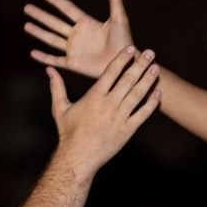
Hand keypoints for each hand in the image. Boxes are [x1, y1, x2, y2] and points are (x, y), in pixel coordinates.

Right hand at [26, 0, 134, 78]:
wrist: (124, 62)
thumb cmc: (124, 41)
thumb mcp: (120, 19)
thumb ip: (115, 1)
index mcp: (86, 23)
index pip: (67, 9)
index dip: (56, 1)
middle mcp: (77, 35)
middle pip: (54, 23)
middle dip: (41, 15)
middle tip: (27, 8)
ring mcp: (74, 49)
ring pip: (51, 39)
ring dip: (38, 32)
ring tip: (27, 25)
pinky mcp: (73, 63)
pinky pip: (54, 59)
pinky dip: (43, 57)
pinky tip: (33, 53)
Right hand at [49, 46, 160, 177]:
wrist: (78, 157)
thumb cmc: (68, 133)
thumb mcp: (60, 108)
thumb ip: (57, 87)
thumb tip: (48, 70)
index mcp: (94, 97)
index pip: (111, 72)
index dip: (122, 59)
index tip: (130, 49)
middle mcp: (108, 104)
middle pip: (128, 80)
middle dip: (140, 65)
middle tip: (150, 53)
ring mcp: (119, 117)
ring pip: (137, 94)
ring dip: (148, 80)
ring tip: (156, 68)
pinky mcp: (128, 129)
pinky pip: (143, 114)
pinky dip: (151, 103)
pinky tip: (158, 93)